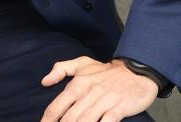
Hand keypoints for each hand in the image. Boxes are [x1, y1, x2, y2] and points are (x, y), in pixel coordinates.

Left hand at [40, 56, 157, 121]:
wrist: (136, 70)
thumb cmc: (106, 71)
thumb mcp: (82, 64)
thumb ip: (61, 69)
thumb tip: (44, 81)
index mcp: (77, 85)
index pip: (56, 107)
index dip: (47, 120)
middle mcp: (88, 94)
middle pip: (68, 119)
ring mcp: (104, 101)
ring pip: (85, 121)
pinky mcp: (120, 108)